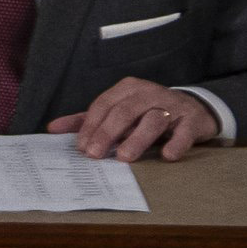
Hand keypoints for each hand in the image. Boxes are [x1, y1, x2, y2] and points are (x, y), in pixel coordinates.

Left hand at [55, 79, 219, 161]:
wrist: (194, 109)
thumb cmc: (148, 112)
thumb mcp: (119, 111)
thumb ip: (88, 120)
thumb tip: (52, 129)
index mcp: (127, 88)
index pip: (103, 105)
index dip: (91, 126)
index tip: (82, 147)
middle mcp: (148, 93)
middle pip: (124, 111)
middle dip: (108, 133)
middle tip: (96, 155)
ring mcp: (171, 105)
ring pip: (153, 119)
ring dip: (138, 139)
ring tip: (126, 158)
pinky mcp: (192, 120)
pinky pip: (184, 131)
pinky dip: (176, 143)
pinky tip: (166, 156)